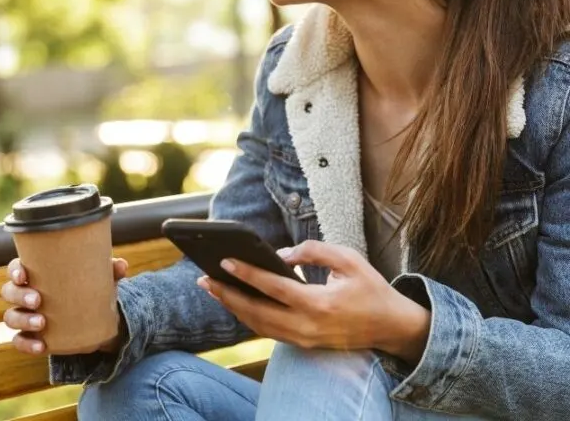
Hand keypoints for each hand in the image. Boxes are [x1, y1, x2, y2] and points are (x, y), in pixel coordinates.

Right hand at [1, 256, 128, 354]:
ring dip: (23, 320)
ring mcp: (25, 316)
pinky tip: (41, 346)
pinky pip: (19, 342)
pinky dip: (27, 344)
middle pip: (9, 291)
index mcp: (36, 272)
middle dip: (19, 296)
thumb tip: (122, 265)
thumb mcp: (100, 277)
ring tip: (42, 323)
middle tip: (38, 300)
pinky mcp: (30, 337)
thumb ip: (110, 270)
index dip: (15, 270)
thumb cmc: (89, 286)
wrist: (93, 316)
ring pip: (10, 317)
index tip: (24, 275)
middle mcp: (25, 292)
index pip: (15, 267)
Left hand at [197, 240, 429, 363]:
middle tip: (204, 279)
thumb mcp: (348, 258)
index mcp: (320, 303)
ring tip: (212, 288)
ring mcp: (305, 339)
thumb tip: (279, 254)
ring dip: (233, 307)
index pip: (273, 287)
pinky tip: (235, 301)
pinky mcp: (304, 344)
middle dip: (227, 295)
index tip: (224, 260)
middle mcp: (308, 326)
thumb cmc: (370, 287)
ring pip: (259, 326)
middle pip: (257, 312)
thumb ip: (313, 251)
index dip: (246, 273)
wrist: (392, 327)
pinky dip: (249, 317)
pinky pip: (269, 332)